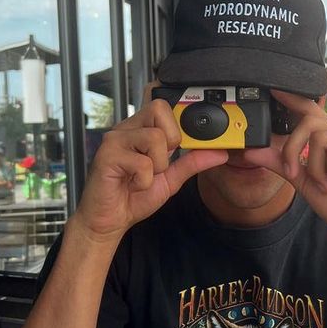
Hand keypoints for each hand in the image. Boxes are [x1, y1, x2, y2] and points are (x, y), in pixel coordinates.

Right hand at [74, 87, 227, 242]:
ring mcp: (114, 140)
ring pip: (154, 137)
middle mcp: (126, 129)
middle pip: (159, 109)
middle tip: (158, 163)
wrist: (109, 221)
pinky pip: (142, 162)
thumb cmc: (133, 197)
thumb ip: (192, 163)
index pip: (163, 106)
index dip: (178, 122)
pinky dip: (144, 180)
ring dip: (157, 165)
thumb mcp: (171, 179)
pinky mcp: (106, 156)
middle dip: (170, 140)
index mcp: (140, 130)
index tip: (180, 146)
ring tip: (143, 177)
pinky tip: (132, 185)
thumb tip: (220, 153)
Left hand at [242, 90, 326, 247]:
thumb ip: (280, 163)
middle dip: (295, 151)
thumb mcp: (302, 180)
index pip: (312, 111)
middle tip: (299, 174)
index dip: (294, 99)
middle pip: (309, 124)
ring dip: (318, 169)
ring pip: (322, 140)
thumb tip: (251, 152)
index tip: (275, 90)